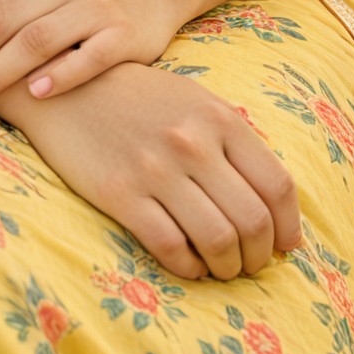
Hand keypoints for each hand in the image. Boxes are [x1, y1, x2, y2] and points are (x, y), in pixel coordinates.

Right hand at [2, 64, 301, 280]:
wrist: (65, 85)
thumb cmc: (137, 96)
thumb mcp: (193, 101)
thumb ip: (232, 142)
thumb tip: (271, 203)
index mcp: (218, 117)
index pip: (277, 186)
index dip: (288, 227)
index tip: (284, 246)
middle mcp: (193, 143)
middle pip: (253, 221)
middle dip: (260, 256)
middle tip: (251, 264)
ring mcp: (156, 169)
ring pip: (218, 241)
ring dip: (228, 267)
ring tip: (221, 267)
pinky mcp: (120, 193)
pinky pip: (171, 247)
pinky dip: (189, 267)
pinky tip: (188, 264)